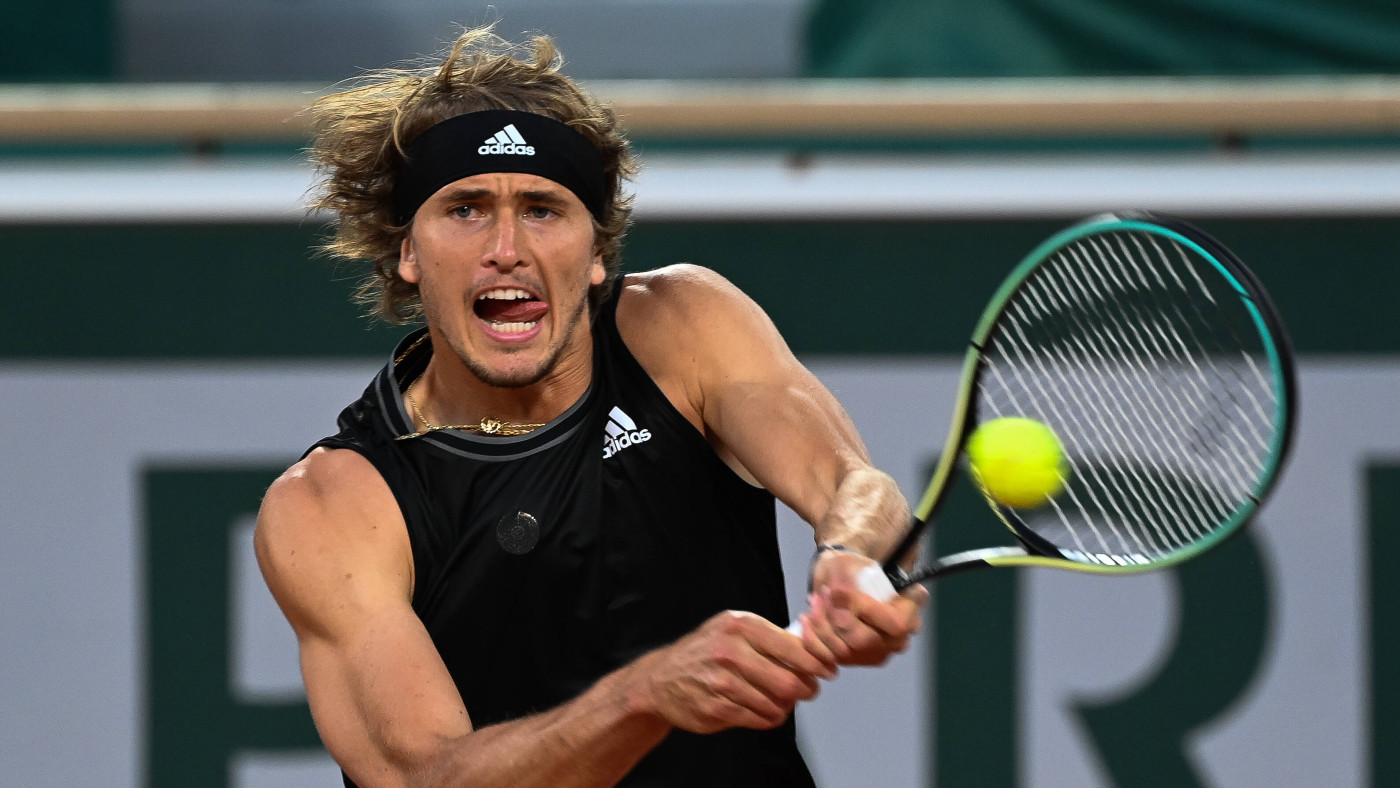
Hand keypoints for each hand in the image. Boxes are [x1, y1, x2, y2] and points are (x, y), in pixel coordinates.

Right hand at [629, 610, 836, 733]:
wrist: (662, 678)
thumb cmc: (707, 650)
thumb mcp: (734, 628)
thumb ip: (770, 635)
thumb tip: (814, 644)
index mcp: (740, 626)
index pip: (793, 647)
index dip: (818, 662)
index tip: (828, 669)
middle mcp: (731, 651)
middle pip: (790, 680)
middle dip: (807, 688)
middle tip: (810, 689)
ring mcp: (722, 682)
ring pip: (777, 703)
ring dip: (787, 705)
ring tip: (785, 700)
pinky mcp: (716, 708)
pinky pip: (760, 718)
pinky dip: (770, 717)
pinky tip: (768, 711)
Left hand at [796, 548, 927, 665]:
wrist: (843, 580)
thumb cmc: (852, 569)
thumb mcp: (850, 564)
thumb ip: (848, 580)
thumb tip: (838, 596)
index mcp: (909, 611)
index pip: (895, 623)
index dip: (864, 609)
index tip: (837, 590)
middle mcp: (898, 638)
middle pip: (864, 640)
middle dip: (836, 617)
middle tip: (823, 594)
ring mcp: (877, 653)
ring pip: (843, 650)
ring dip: (822, 624)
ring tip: (815, 601)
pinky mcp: (855, 660)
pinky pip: (829, 657)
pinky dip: (813, 637)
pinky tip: (809, 618)